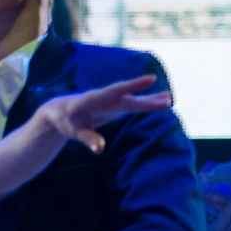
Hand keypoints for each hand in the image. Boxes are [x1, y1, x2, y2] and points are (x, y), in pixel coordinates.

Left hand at [30, 75, 172, 155]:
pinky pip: (134, 103)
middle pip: (128, 98)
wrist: (62, 109)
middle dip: (146, 100)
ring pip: (133, 100)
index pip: (114, 91)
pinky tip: (164, 99)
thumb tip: (100, 150)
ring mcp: (112, 101)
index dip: (132, 86)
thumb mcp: (73, 132)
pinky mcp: (116, 105)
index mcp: (93, 99)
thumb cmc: (66, 121)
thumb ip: (87, 139)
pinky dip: (148, 102)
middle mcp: (106, 97)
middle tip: (166, 100)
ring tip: (169, 99)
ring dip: (150, 100)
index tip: (150, 80)